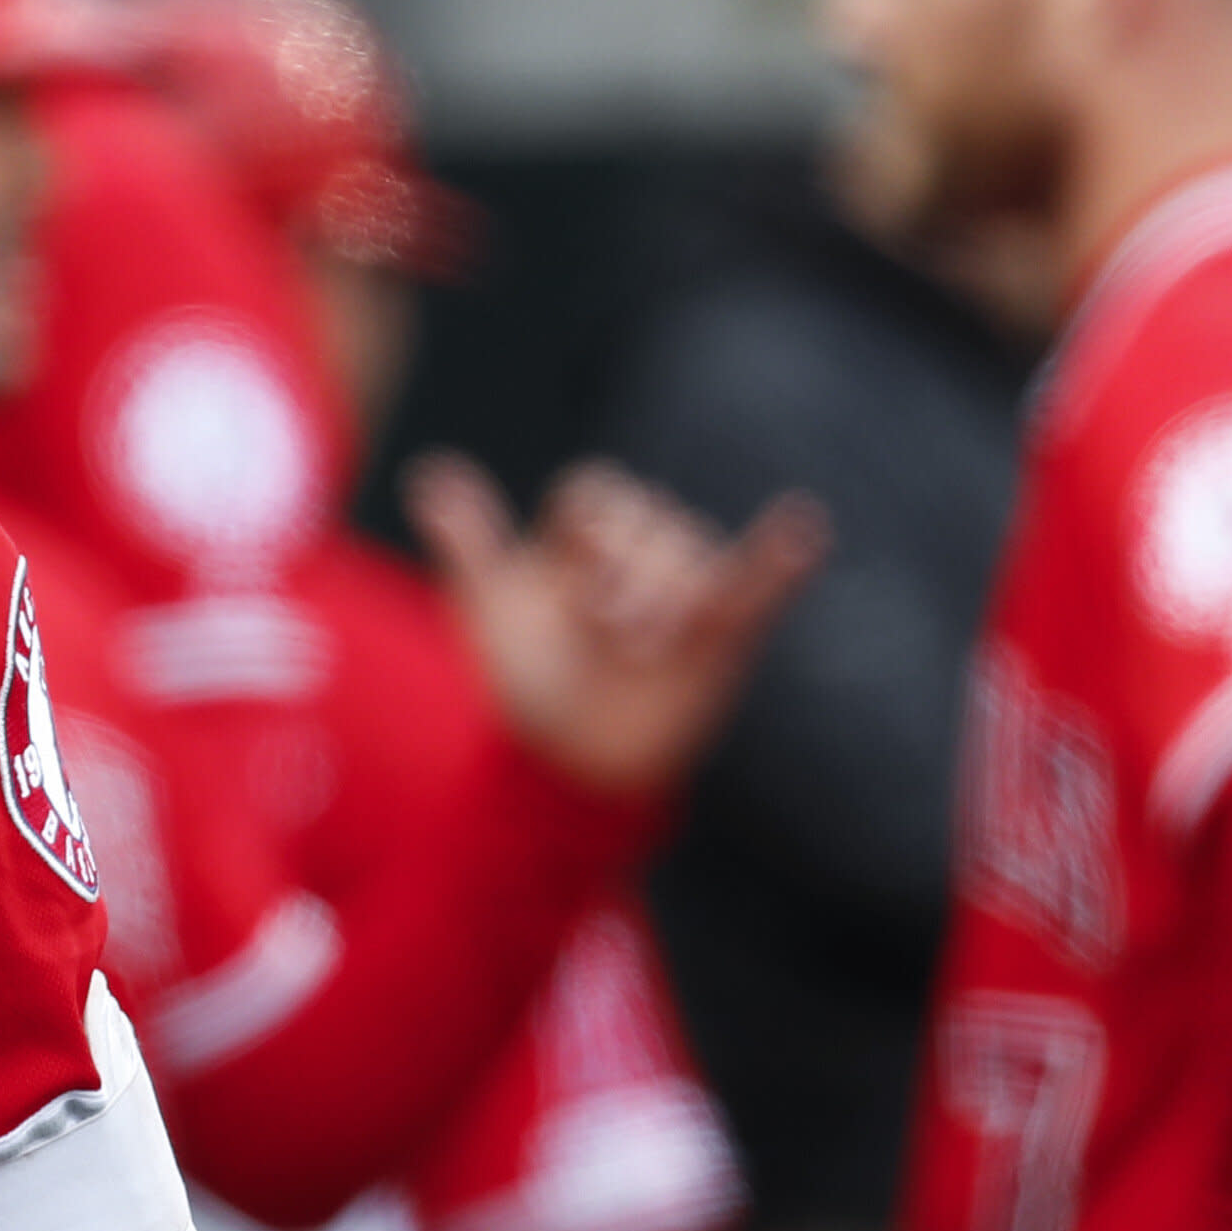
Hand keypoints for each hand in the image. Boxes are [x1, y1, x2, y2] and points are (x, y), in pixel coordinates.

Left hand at [406, 456, 827, 801]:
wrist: (572, 759)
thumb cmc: (529, 682)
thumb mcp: (489, 609)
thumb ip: (468, 542)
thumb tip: (428, 471)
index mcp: (584, 537)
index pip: (594, 492)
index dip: (585, 532)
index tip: (574, 587)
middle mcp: (639, 550)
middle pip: (644, 517)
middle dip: (622, 573)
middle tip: (609, 633)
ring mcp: (687, 584)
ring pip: (688, 551)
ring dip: (663, 596)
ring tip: (642, 649)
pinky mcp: (729, 624)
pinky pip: (762, 578)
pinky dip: (784, 556)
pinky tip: (803, 527)